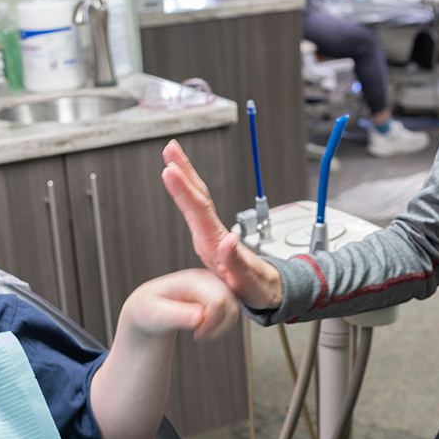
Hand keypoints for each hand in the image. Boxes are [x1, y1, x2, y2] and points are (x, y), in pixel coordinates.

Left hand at [119, 269, 240, 341]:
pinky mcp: (218, 292)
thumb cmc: (148, 309)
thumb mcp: (155, 314)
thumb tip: (200, 317)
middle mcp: (206, 278)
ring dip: (221, 327)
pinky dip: (222, 324)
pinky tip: (205, 327)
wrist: (149, 305)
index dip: (211, 323)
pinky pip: (232, 311)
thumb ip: (176, 315)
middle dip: (217, 326)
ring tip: (200, 332)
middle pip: (229, 304)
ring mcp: (214, 284)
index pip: (217, 301)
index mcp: (190, 280)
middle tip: (198, 335)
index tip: (196, 335)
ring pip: (234, 308)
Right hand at [160, 140, 283, 310]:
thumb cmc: (258, 287)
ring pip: (197, 199)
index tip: (170, 171)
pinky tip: (179, 181)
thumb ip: (237, 262)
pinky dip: (187, 193)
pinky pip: (196, 209)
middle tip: (170, 148)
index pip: (199, 210)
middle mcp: (213, 233)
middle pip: (198, 196)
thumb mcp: (248, 282)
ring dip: (185, 176)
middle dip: (184, 171)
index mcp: (217, 242)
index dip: (184, 190)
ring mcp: (211, 234)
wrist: (267, 290)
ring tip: (171, 158)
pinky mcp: (209, 238)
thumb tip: (228, 241)